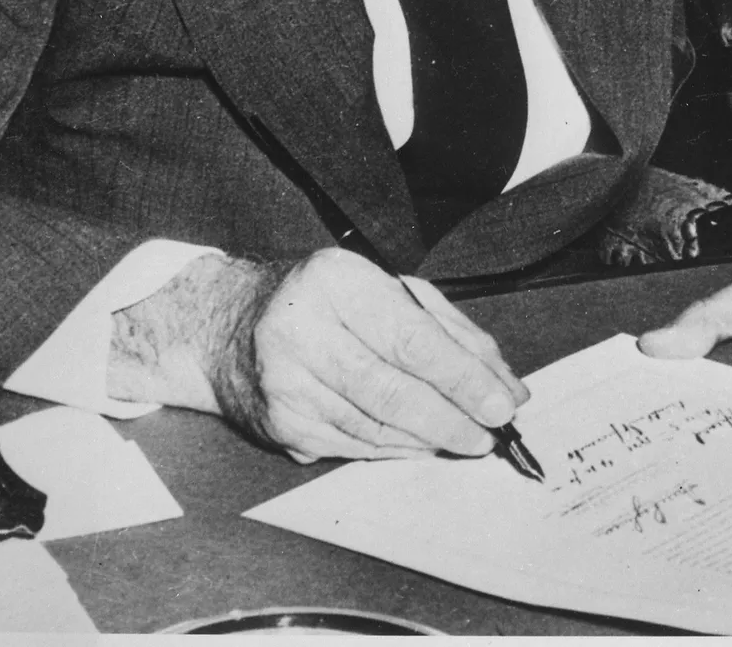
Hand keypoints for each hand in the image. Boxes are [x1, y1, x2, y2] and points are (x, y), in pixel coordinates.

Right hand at [110, 249, 527, 463]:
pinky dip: (398, 450)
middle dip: (454, 418)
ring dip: (432, 440)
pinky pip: (355, 446)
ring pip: (377, 427)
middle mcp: (303, 331)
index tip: (503, 402)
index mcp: (335, 281)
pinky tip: (424, 445)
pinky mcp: (281, 426)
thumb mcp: (382, 287)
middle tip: (494, 433)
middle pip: (393, 390)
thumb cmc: (323, 300)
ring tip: (468, 439)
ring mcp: (287, 384)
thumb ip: (445, 327)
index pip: (410, 339)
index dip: (462, 377)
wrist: (229, 327)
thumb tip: (499, 378)